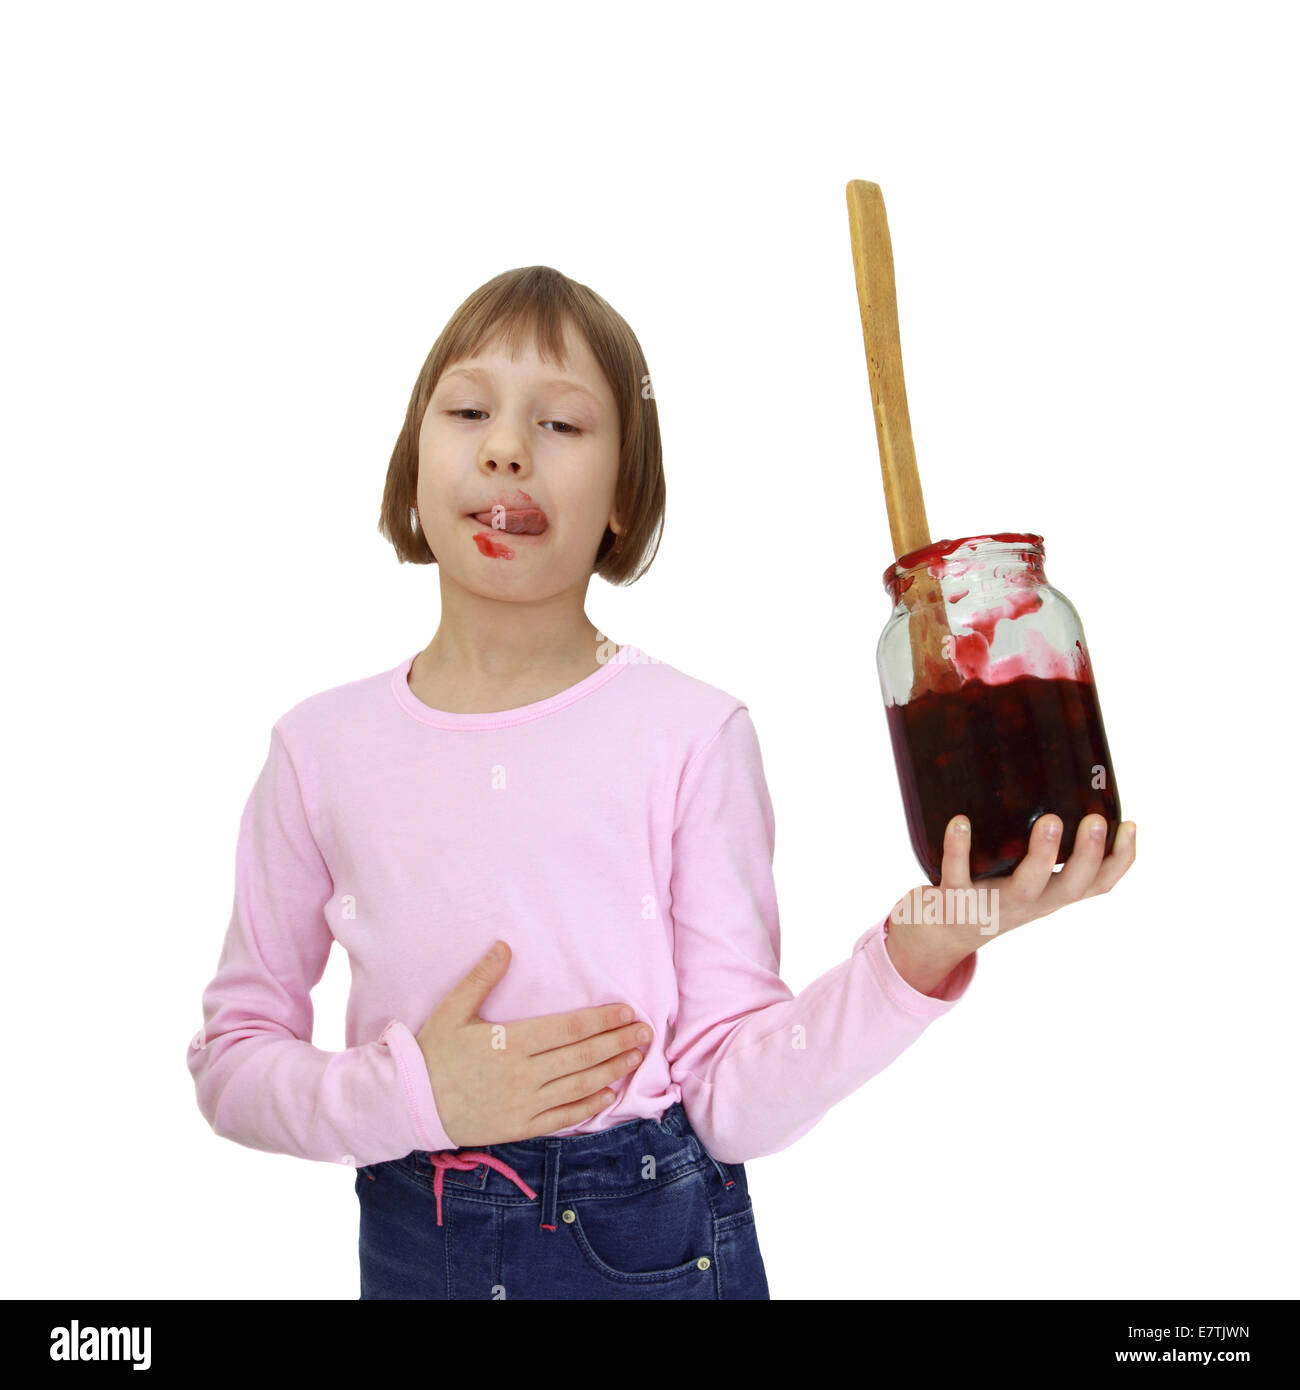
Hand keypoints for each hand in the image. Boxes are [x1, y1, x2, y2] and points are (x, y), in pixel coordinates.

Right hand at [415, 941, 653, 1148]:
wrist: (409, 1103)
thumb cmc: (432, 1053)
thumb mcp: (453, 1010)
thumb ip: (481, 978)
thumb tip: (504, 946)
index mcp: (511, 1042)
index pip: (570, 1028)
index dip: (602, 1020)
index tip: (625, 1012)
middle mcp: (524, 1074)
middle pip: (583, 1056)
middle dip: (618, 1042)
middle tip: (645, 1032)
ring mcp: (524, 1104)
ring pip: (580, 1086)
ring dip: (612, 1070)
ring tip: (636, 1057)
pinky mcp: (519, 1127)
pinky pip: (563, 1118)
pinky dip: (589, 1106)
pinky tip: (608, 1094)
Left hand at [886, 812, 1137, 992]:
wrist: (939, 935)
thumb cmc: (989, 891)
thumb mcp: (1024, 876)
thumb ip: (1044, 848)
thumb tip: (1061, 786)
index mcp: (1050, 894)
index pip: (1097, 884)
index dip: (1120, 860)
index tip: (1130, 825)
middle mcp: (1029, 903)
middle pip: (1070, 888)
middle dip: (1087, 856)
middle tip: (1096, 821)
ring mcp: (993, 904)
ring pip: (1025, 888)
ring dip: (1041, 856)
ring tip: (1050, 820)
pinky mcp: (955, 900)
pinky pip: (957, 875)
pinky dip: (958, 849)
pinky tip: (960, 821)